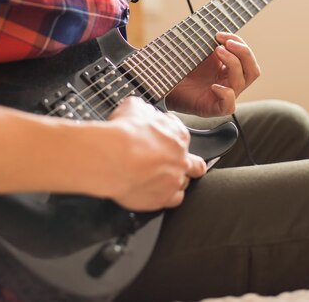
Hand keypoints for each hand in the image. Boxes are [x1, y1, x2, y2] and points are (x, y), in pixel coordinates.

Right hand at [104, 96, 205, 210]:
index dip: (170, 135)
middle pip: (195, 164)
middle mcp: (181, 159)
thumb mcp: (134, 106)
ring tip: (160, 178)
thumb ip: (144, 110)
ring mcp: (173, 180)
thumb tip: (142, 110)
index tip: (159, 137)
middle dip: (187, 163)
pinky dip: (167, 196)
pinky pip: (173, 201)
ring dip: (175, 180)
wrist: (112, 157)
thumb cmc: (123, 132)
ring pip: (184, 183)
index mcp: (178, 135)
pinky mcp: (162, 199)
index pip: (181, 134)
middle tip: (171, 162)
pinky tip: (157, 192)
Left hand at [166, 32, 260, 116]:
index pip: (246, 57)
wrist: (165, 86)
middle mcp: (230, 83)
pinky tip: (213, 86)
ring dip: (233, 63)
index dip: (239, 43)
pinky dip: (226, 94)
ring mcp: (224, 96)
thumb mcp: (198, 52)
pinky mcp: (214, 109)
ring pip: (241, 82)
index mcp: (229, 69)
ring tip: (217, 51)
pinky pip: (230, 105)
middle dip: (244, 53)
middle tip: (226, 43)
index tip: (220, 34)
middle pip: (252, 71)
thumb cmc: (181, 70)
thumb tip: (218, 30)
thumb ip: (210, 43)